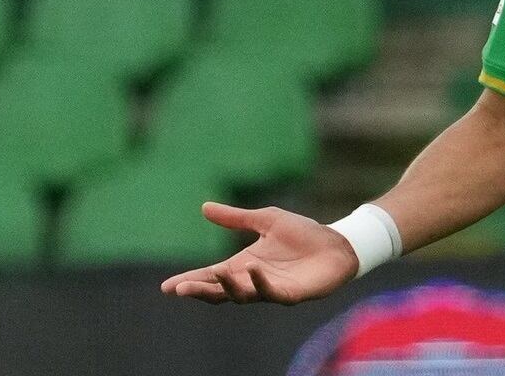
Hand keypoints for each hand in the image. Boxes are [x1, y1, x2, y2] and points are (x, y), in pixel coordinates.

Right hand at [159, 202, 358, 304]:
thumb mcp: (265, 220)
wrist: (337, 243)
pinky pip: (271, 292)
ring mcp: (270, 289)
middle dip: (199, 291)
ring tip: (214, 275)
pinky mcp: (290, 293)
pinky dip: (260, 283)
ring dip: (226, 287)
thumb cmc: (303, 234)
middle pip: (220, 291)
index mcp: (243, 264)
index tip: (167, 287)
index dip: (190, 281)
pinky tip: (253, 269)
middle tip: (179, 289)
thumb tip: (204, 207)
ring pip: (241, 295)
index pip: (211, 276)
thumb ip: (236, 218)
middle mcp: (252, 280)